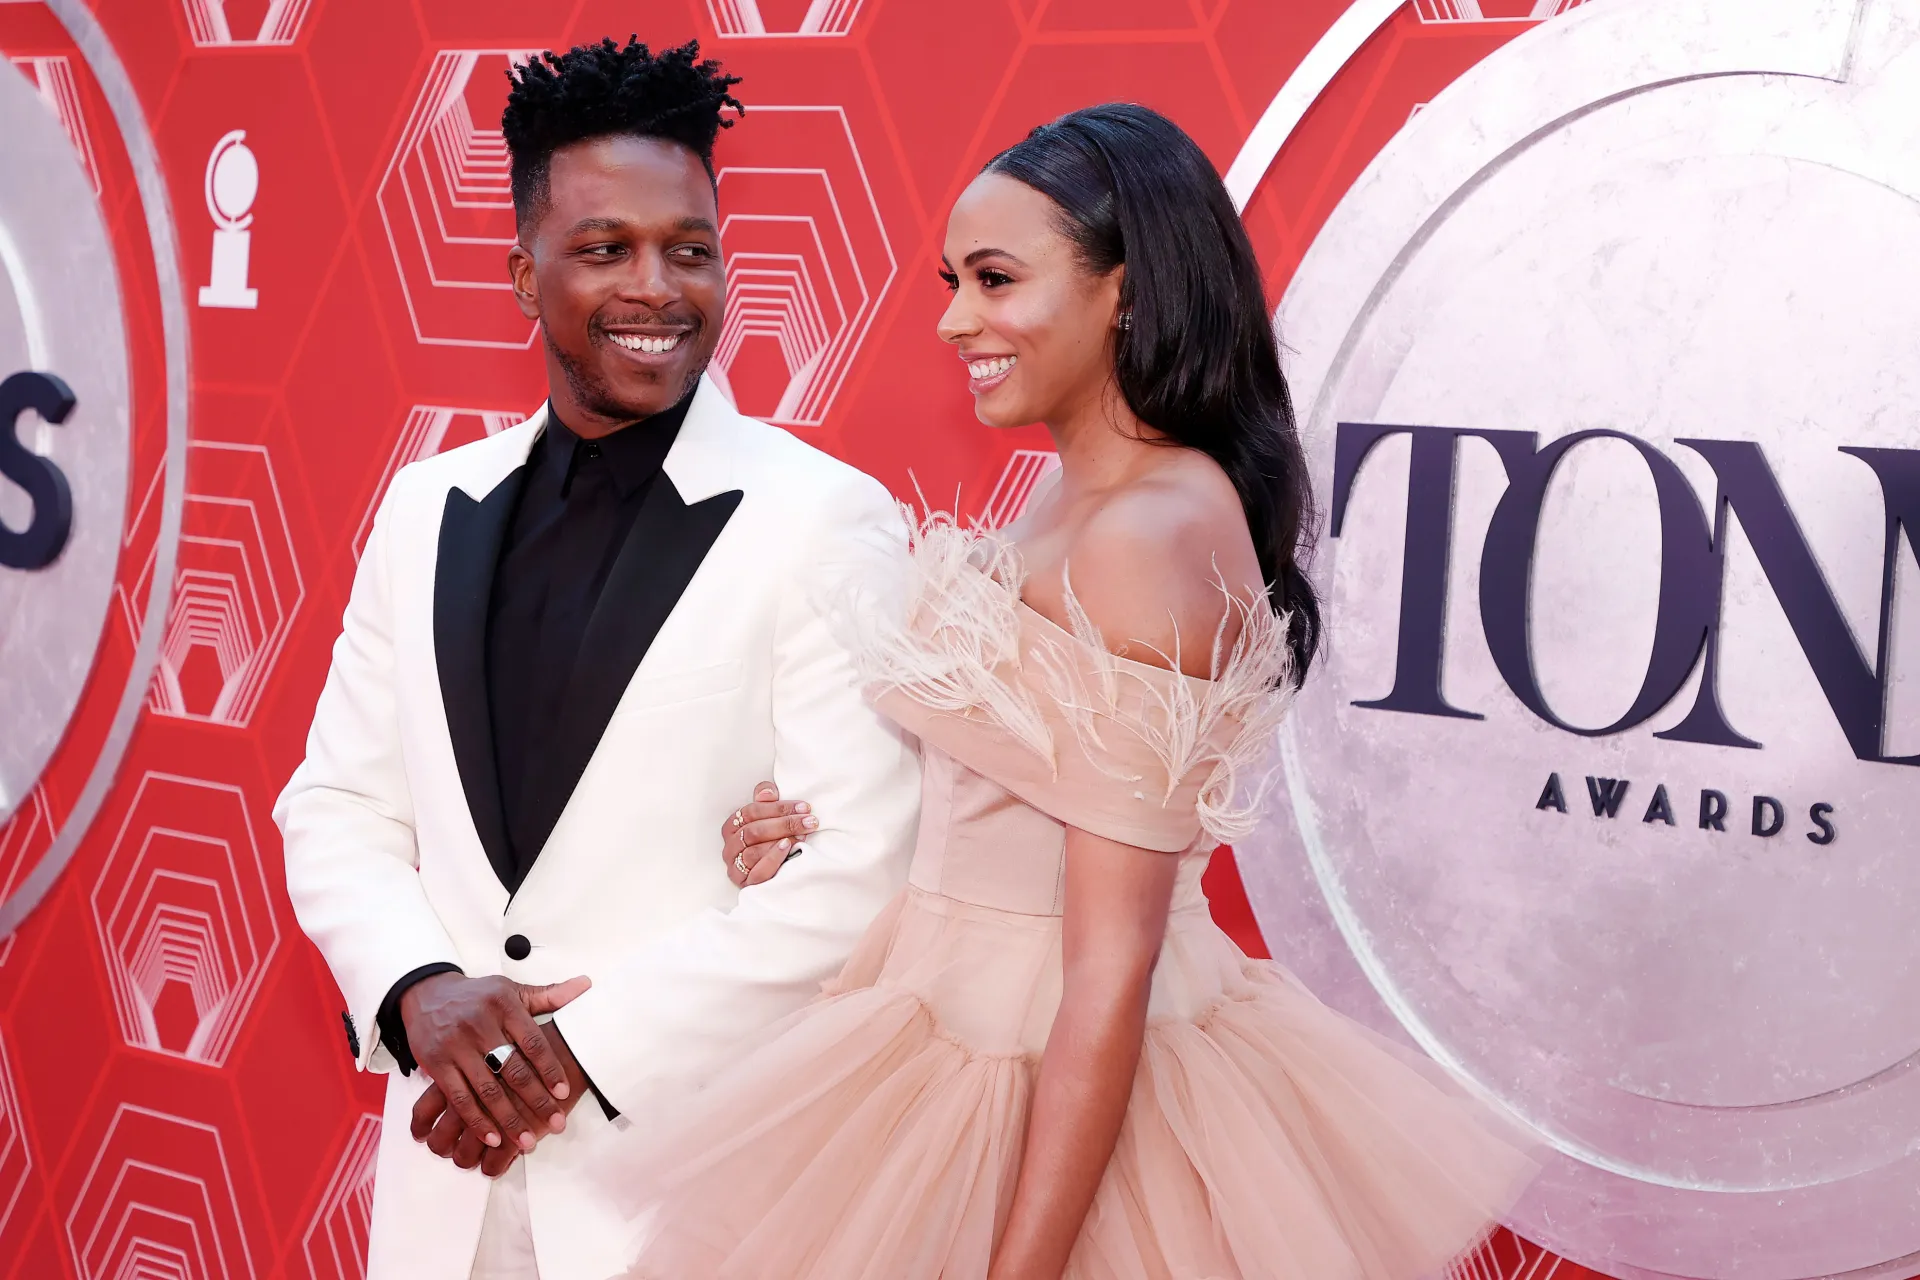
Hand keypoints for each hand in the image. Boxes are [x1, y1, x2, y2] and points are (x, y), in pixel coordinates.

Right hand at [399, 972, 589, 1159]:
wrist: (427, 994)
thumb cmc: (478, 997)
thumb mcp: (512, 991)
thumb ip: (549, 995)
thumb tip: (586, 985)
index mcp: (504, 1006)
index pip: (533, 1042)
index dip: (550, 1068)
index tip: (564, 1092)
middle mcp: (480, 1025)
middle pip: (513, 1070)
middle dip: (536, 1101)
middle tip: (555, 1123)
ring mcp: (456, 1046)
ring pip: (487, 1089)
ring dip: (508, 1119)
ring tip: (527, 1141)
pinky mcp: (436, 1064)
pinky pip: (459, 1098)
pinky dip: (476, 1120)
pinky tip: (493, 1138)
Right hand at [722, 781, 816, 887]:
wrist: (778, 875)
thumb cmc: (772, 841)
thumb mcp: (769, 818)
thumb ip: (766, 800)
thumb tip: (768, 792)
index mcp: (732, 827)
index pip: (751, 811)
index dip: (778, 807)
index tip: (803, 807)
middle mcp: (730, 847)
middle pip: (754, 831)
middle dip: (784, 824)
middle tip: (809, 821)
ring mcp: (736, 867)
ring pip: (753, 851)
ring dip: (780, 841)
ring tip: (802, 836)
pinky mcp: (746, 884)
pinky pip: (757, 873)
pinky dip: (773, 860)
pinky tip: (787, 849)